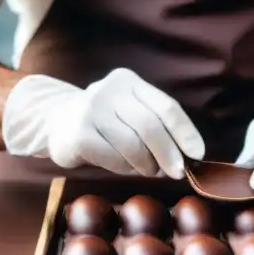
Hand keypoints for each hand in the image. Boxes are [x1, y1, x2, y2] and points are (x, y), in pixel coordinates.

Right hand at [2, 69, 204, 177]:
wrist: (56, 121)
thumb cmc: (105, 121)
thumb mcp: (130, 112)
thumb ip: (156, 126)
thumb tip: (189, 156)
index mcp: (129, 81)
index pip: (166, 106)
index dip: (185, 132)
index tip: (197, 154)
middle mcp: (109, 90)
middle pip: (150, 126)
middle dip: (168, 154)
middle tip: (176, 172)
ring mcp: (91, 110)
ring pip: (132, 145)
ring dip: (146, 164)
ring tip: (148, 170)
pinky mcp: (78, 134)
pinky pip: (113, 158)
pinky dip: (124, 168)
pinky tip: (124, 167)